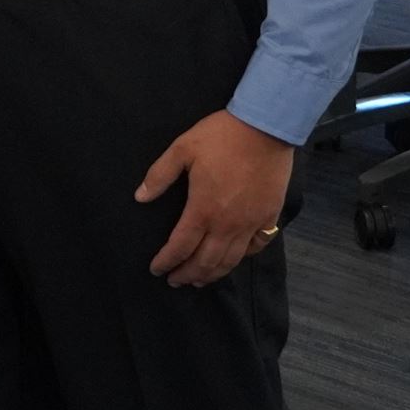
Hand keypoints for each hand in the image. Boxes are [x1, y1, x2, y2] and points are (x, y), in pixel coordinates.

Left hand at [136, 109, 294, 287]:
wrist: (265, 128)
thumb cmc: (221, 136)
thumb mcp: (183, 148)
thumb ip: (159, 175)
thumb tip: (140, 197)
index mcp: (203, 209)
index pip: (180, 246)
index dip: (167, 261)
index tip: (156, 269)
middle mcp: (227, 224)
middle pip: (205, 261)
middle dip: (187, 274)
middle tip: (175, 281)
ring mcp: (251, 223)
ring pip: (230, 260)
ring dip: (212, 274)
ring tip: (199, 280)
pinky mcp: (269, 217)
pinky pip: (256, 246)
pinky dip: (241, 258)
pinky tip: (232, 259)